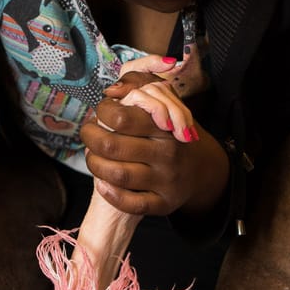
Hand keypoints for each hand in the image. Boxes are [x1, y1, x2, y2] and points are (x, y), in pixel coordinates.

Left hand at [81, 68, 228, 216]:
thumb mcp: (164, 102)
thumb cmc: (171, 133)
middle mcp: (168, 153)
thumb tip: (112, 91)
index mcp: (165, 127)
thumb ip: (139, 86)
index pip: (122, 117)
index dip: (102, 112)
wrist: (202, 169)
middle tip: (88, 133)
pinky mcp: (164, 204)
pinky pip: (131, 204)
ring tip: (93, 156)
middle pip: (113, 146)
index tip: (101, 112)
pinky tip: (102, 183)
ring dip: (95, 164)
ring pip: (118, 175)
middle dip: (91, 138)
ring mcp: (166, 180)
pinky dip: (110, 193)